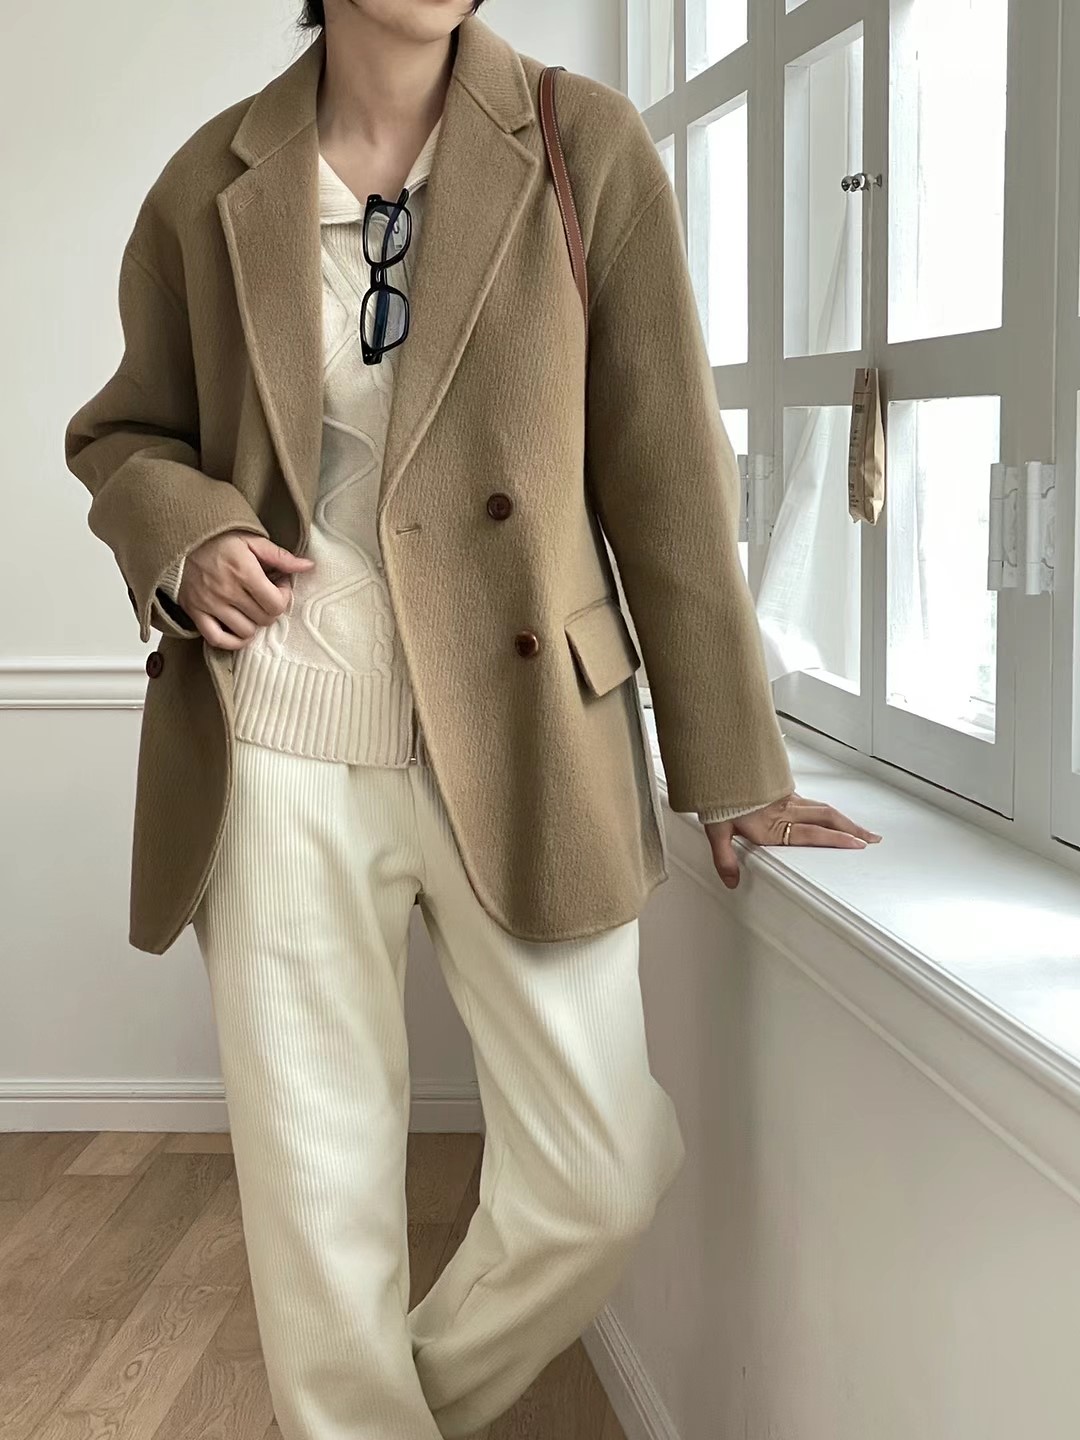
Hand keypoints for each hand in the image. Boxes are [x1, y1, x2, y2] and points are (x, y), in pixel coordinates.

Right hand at [178, 533, 314, 649]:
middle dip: (271, 609)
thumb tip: (308, 566)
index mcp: (243, 571)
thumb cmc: (217, 539)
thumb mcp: (252, 541)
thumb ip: (281, 556)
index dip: (284, 598)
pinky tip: (239, 630)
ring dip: (254, 623)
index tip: (279, 586)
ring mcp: (210, 604)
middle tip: (266, 595)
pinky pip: (218, 640)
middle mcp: (226, 591)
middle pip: (264, 619)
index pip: (276, 604)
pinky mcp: (196, 613)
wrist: (179, 539)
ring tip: (251, 608)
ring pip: (245, 632)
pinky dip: (232, 641)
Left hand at [703, 791, 881, 889]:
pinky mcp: (782, 789)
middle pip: (828, 818)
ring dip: (844, 819)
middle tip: (872, 839)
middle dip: (853, 829)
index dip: (837, 839)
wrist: (718, 765)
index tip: (857, 845)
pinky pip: (811, 799)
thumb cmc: (718, 797)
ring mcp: (786, 798)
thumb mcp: (717, 831)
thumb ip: (725, 858)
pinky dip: (826, 808)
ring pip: (823, 807)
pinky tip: (828, 813)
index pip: (813, 834)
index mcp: (774, 825)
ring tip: (859, 829)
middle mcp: (786, 810)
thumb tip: (732, 880)